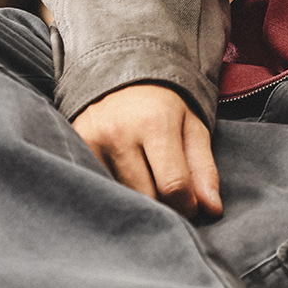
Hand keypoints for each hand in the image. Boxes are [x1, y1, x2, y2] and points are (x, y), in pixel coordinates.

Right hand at [72, 83, 222, 220]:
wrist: (122, 77)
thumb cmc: (164, 108)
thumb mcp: (193, 129)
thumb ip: (204, 170)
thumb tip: (213, 210)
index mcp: (156, 123)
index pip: (173, 185)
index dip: (187, 205)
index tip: (190, 205)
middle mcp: (119, 133)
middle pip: (145, 197)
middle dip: (162, 205)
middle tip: (167, 193)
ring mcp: (91, 143)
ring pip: (120, 199)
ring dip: (136, 202)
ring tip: (145, 182)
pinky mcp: (74, 149)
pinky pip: (97, 190)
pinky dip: (113, 194)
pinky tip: (122, 182)